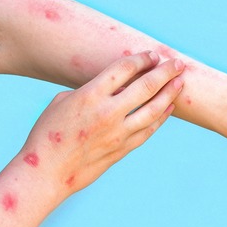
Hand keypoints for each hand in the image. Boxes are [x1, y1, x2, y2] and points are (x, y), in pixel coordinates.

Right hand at [20, 51, 184, 193]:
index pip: (124, 69)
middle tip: (178, 63)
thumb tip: (111, 87)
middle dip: (165, 72)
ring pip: (153, 109)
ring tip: (180, 82)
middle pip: (146, 86)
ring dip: (170, 93)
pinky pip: (148, 130)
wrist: (46, 171)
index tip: (153, 54)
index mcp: (90, 95)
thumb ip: (90, 91)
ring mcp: (118, 133)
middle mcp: (108, 112)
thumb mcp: (63, 101)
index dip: (142, 59)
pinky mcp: (122, 149)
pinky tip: (169, 107)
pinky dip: (161, 117)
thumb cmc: (48, 133)